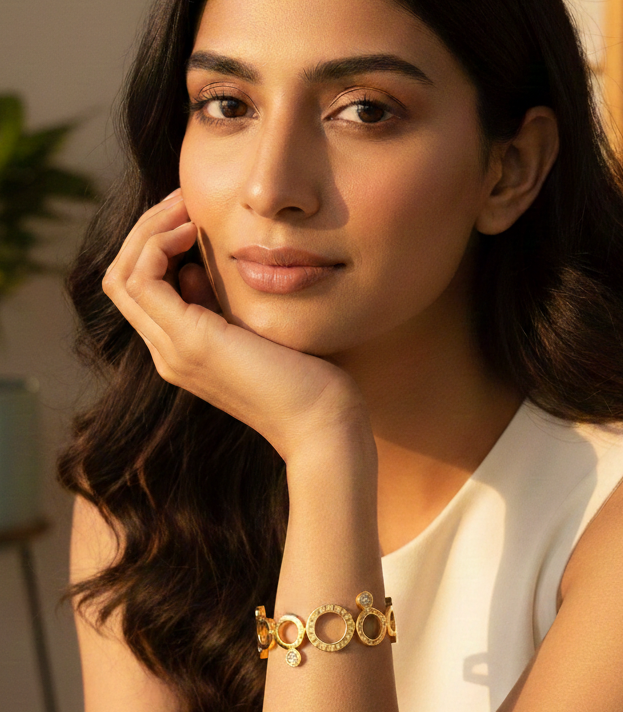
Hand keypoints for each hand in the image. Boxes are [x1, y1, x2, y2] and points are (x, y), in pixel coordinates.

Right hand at [102, 191, 369, 461]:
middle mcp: (167, 352)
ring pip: (123, 275)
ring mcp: (173, 349)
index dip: (156, 244)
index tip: (193, 215)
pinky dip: (157, 246)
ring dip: (149, 231)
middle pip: (122, 277)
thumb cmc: (307, 377)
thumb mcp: (255, 328)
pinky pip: (143, 280)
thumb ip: (219, 304)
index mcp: (182, 349)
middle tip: (182, 199)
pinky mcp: (190, 341)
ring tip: (185, 208)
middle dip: (147, 230)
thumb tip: (193, 271)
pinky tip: (192, 230)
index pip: (139, 288)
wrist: (321, 423)